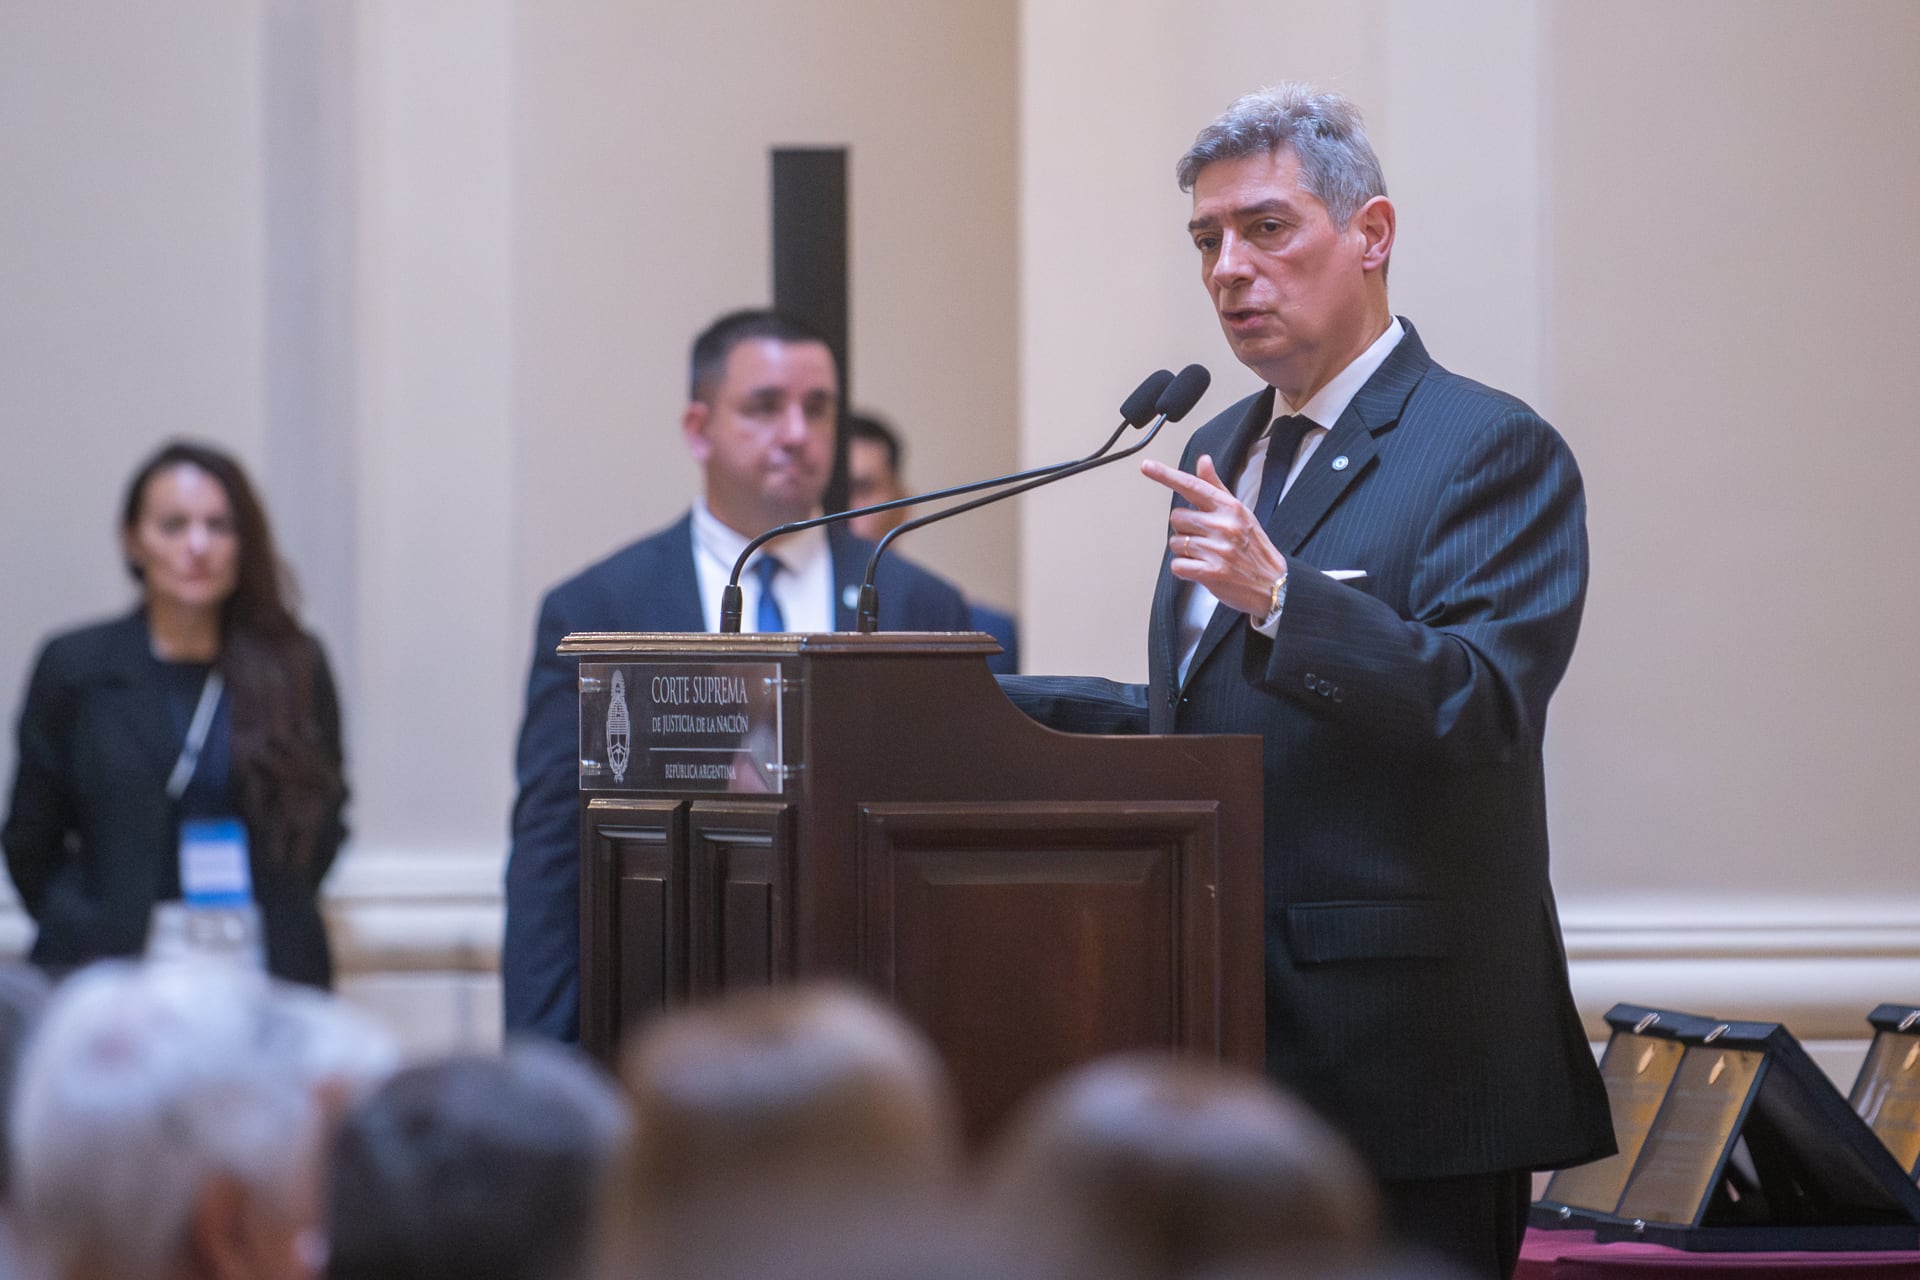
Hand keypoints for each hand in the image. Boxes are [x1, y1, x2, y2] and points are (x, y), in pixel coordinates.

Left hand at [1142, 455, 1287, 616]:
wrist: (1274, 585)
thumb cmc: (1255, 548)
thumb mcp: (1240, 513)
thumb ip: (1216, 488)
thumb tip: (1203, 461)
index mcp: (1230, 508)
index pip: (1193, 486)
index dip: (1166, 476)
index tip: (1147, 466)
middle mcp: (1224, 526)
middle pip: (1177, 518)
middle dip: (1185, 529)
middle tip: (1205, 539)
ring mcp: (1218, 550)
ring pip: (1175, 542)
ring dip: (1185, 551)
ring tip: (1207, 555)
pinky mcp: (1211, 573)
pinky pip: (1177, 565)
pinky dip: (1184, 569)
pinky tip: (1201, 569)